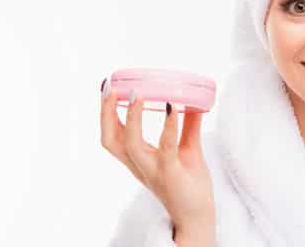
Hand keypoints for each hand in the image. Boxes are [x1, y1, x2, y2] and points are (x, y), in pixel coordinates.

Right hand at [100, 82, 215, 230]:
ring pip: (131, 144)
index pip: (113, 134)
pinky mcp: (171, 174)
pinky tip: (172, 106)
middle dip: (106, 113)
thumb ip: (188, 126)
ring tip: (137, 94)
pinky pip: (166, 148)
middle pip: (110, 139)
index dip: (105, 112)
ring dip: (132, 118)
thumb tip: (192, 101)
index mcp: (138, 158)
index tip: (107, 86)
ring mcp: (153, 170)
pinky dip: (168, 126)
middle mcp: (139, 165)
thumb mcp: (187, 149)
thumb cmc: (189, 185)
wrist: (199, 217)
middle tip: (110, 87)